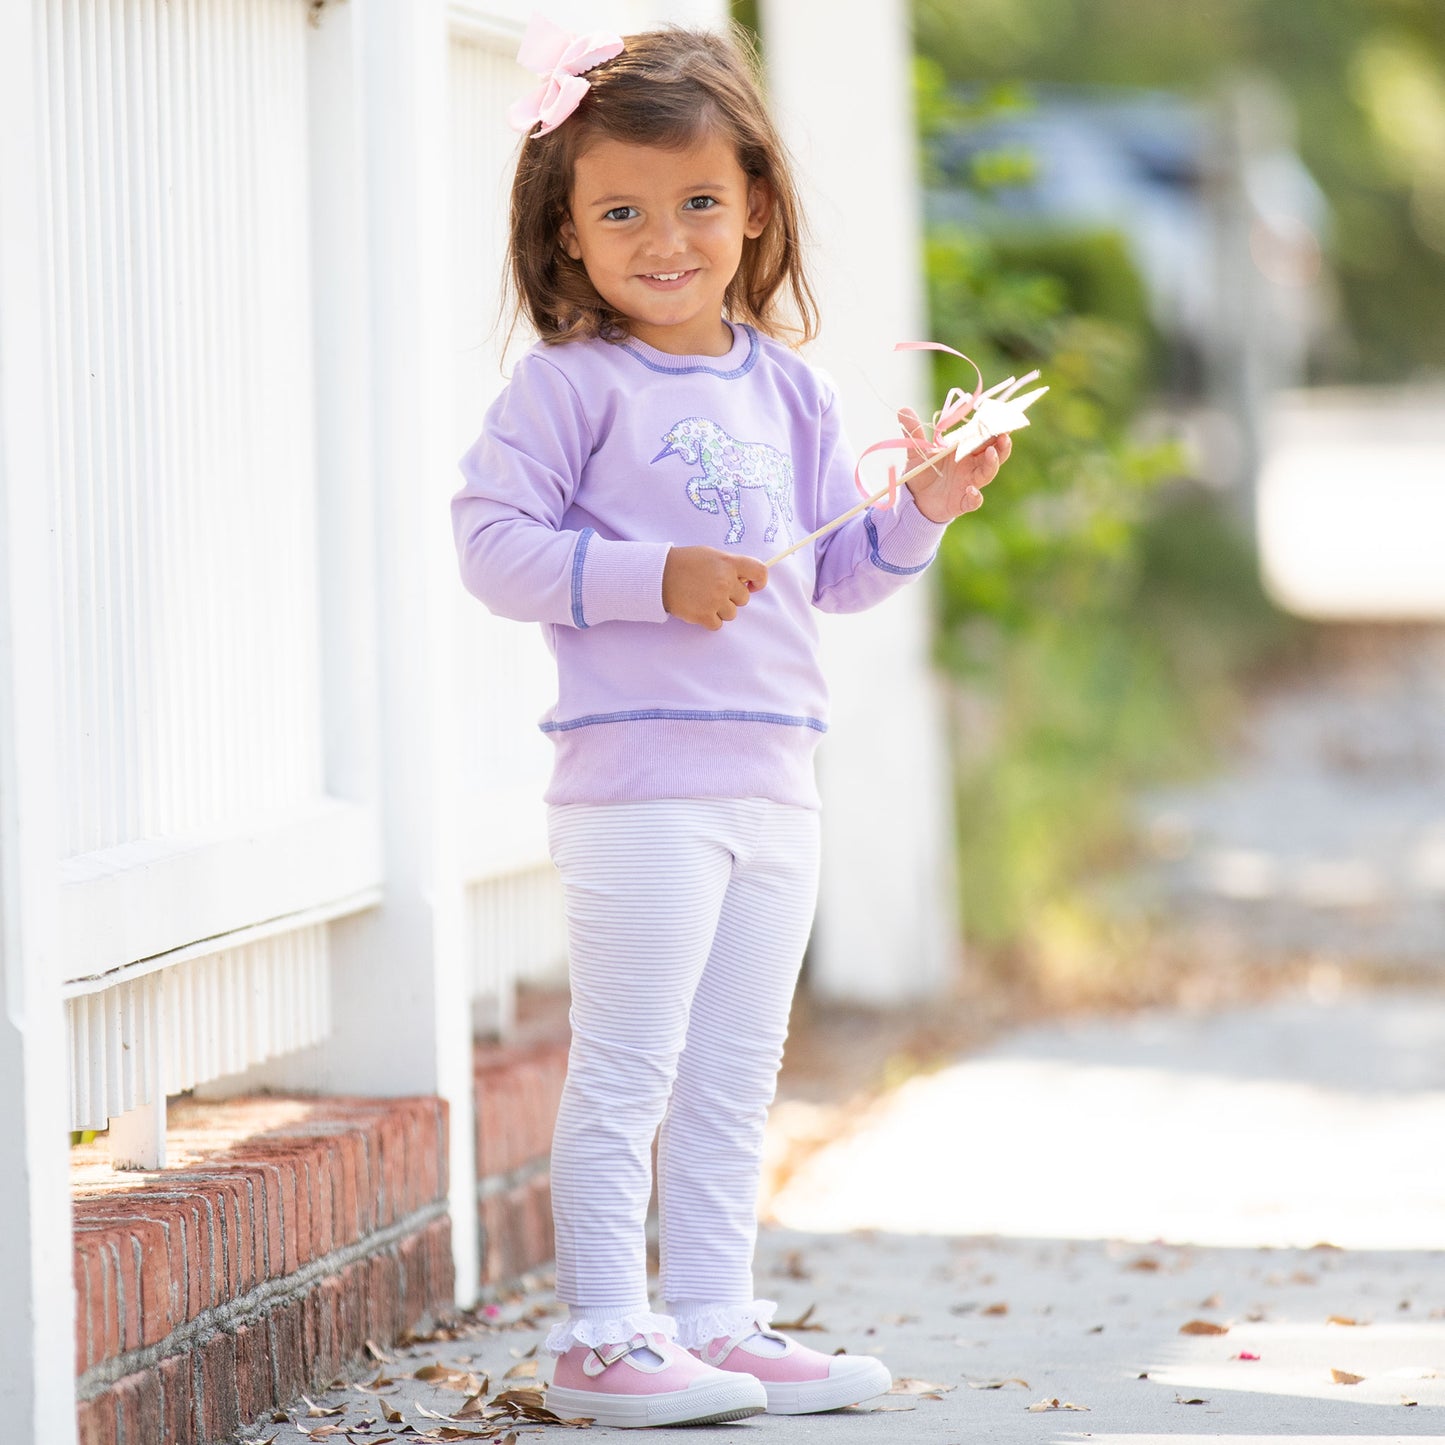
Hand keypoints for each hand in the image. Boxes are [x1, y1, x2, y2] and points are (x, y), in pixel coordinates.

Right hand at [662, 546, 767, 629]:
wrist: (658, 575)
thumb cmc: (684, 563)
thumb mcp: (710, 554)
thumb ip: (730, 565)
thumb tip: (745, 580)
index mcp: (729, 563)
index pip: (759, 572)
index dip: (759, 581)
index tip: (752, 586)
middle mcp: (725, 581)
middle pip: (744, 599)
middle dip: (732, 597)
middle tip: (714, 591)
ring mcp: (715, 599)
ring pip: (732, 614)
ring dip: (720, 610)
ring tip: (703, 599)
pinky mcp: (704, 615)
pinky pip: (718, 625)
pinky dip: (709, 620)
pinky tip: (698, 608)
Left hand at [898, 406, 1011, 523]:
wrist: (915, 498)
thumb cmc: (923, 471)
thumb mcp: (917, 450)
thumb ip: (914, 431)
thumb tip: (903, 408)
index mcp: (966, 450)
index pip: (985, 436)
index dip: (994, 427)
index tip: (1001, 415)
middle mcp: (972, 465)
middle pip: (994, 453)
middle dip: (1001, 443)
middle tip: (1004, 434)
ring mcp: (970, 483)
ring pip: (988, 473)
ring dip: (992, 463)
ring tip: (990, 453)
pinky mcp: (963, 502)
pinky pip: (974, 500)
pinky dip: (975, 496)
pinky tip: (971, 490)